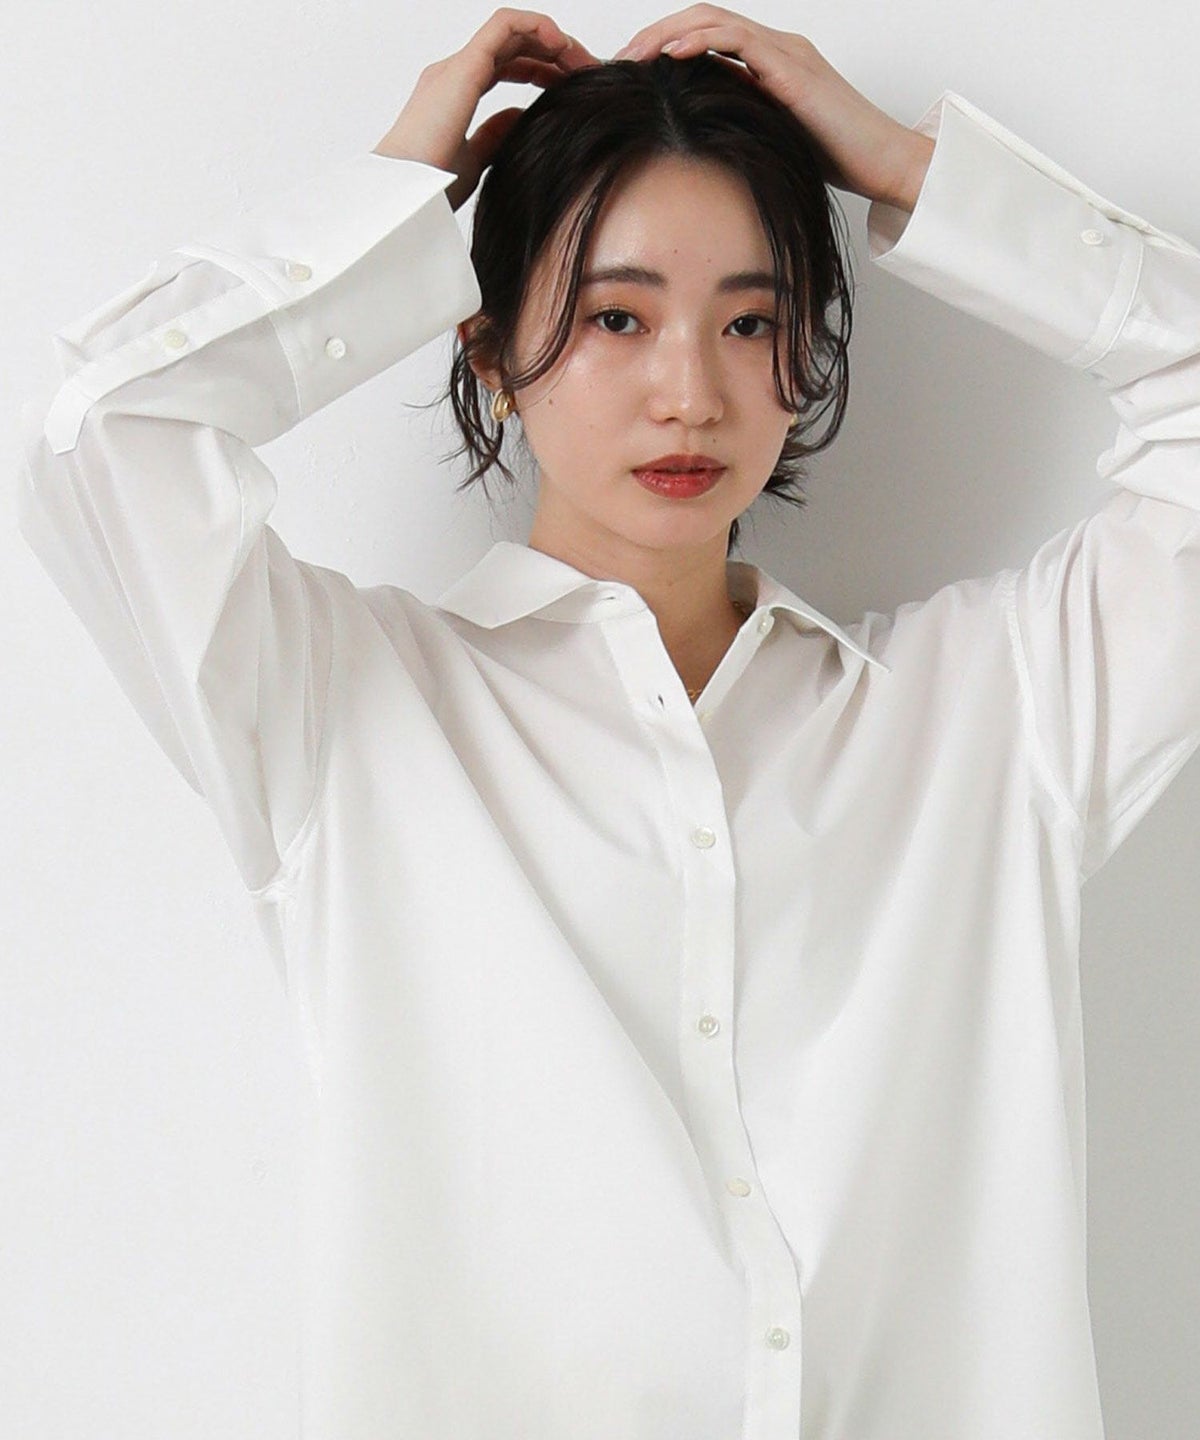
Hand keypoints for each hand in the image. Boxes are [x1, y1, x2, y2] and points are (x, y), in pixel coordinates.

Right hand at [373, 9, 600, 211]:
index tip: (573, 88)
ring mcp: (458, 66)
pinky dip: (535, 26)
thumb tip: (520, 119)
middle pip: (515, 46)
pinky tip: (560, 43)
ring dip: (551, 38)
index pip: (508, 64)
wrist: (407, 195)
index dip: (544, 70)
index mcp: (457, 92)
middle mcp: (456, 73)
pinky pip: (504, 25)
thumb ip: (495, 135)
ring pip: (512, 30)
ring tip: (579, 59)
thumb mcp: (475, 160)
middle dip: (555, 53)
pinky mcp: (465, 66)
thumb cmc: (431, 187)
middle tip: (588, 72)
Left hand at [613, 5, 933, 210]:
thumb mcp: (771, 143)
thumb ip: (741, 131)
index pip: (707, 38)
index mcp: (770, 64)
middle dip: (655, 35)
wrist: (883, 163)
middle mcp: (776, 49)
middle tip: (617, 61)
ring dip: (667, 34)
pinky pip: (738, 41)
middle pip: (703, 20)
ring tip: (632, 56)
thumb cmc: (834, 162)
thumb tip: (694, 147)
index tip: (629, 74)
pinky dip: (699, 42)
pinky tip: (670, 57)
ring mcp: (785, 53)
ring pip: (714, 21)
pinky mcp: (793, 69)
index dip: (664, 47)